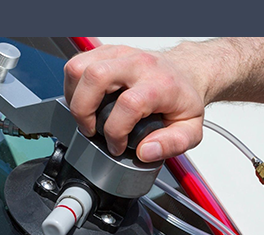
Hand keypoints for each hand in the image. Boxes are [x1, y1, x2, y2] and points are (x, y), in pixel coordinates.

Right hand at [63, 44, 206, 161]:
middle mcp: (139, 64)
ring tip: (86, 117)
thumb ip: (172, 144)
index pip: (128, 104)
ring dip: (74, 98)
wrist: (185, 73)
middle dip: (83, 111)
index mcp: (161, 84)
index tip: (117, 146)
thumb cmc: (183, 100)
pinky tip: (85, 102)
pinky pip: (76, 64)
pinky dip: (73, 87)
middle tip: (91, 130)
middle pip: (96, 77)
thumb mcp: (191, 130)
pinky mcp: (107, 52)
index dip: (116, 131)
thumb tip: (145, 152)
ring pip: (79, 68)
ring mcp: (120, 54)